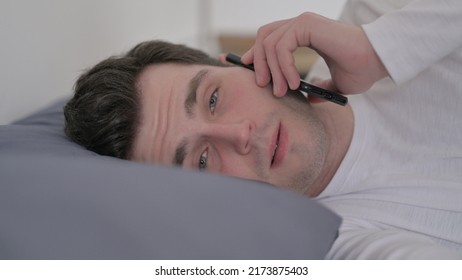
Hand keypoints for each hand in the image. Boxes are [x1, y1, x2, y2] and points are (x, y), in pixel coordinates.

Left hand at [242, 12, 387, 96]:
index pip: (270, 38)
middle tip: (263, 85)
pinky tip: (294, 84)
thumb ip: (318, 87)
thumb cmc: (361, 70)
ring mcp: (303, 22)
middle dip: (257, 62)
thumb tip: (309, 98)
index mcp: (305, 33)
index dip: (255, 53)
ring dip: (271, 70)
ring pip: (269, 43)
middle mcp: (301, 25)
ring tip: (282, 91)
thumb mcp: (334, 82)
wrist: (378, 62)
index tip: (249, 70)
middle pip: (263, 38)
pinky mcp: (307, 25)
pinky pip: (281, 47)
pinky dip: (282, 67)